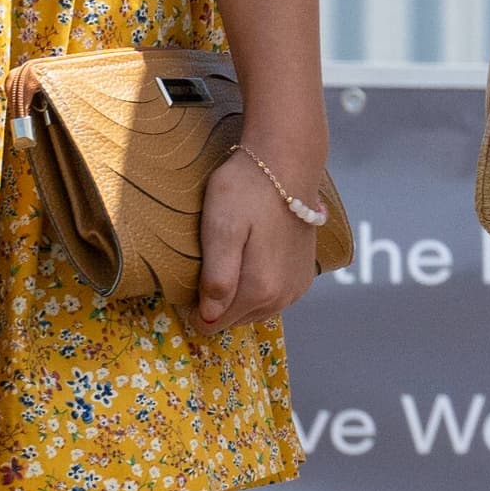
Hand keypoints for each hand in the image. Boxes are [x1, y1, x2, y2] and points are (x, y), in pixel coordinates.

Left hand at [193, 151, 323, 334]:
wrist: (286, 167)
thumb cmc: (245, 192)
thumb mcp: (220, 229)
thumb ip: (217, 277)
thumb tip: (208, 317)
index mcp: (259, 290)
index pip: (213, 323)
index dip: (193, 308)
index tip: (185, 282)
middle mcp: (282, 297)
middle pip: (234, 319)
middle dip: (216, 304)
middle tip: (203, 267)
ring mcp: (296, 288)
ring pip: (254, 311)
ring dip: (236, 297)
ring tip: (225, 264)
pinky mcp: (303, 276)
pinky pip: (273, 298)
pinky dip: (257, 289)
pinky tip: (249, 264)